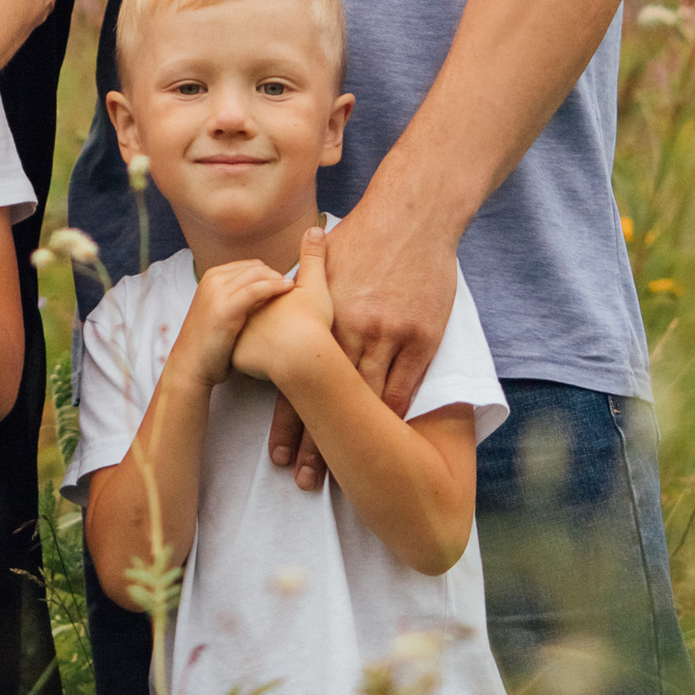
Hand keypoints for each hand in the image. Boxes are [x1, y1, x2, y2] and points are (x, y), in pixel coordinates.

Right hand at [171, 252, 298, 392]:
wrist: (190, 366)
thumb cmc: (209, 345)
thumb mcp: (219, 312)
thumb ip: (235, 299)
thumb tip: (263, 297)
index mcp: (212, 277)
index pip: (249, 266)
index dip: (270, 274)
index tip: (285, 286)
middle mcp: (213, 280)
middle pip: (255, 267)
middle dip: (276, 275)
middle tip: (292, 290)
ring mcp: (218, 292)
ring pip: (257, 274)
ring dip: (278, 279)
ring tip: (294, 290)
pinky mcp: (225, 308)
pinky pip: (256, 290)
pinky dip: (275, 287)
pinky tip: (289, 290)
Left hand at [231, 227, 338, 395]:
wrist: (301, 358)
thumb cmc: (310, 321)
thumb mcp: (313, 285)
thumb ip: (313, 258)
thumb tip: (317, 228)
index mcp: (253, 293)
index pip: (259, 289)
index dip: (277, 296)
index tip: (293, 309)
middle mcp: (239, 310)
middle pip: (248, 310)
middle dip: (259, 314)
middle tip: (285, 327)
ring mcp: (235, 334)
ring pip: (243, 333)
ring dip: (254, 336)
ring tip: (278, 343)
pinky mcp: (236, 358)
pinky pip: (242, 356)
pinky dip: (252, 356)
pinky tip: (269, 359)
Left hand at [266, 186, 459, 489]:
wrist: (413, 213)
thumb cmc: (365, 234)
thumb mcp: (323, 263)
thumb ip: (299, 294)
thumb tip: (271, 308)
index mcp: (325, 316)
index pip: (302, 381)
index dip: (290, 421)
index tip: (277, 455)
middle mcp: (354, 330)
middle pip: (331, 400)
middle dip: (316, 444)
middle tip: (301, 480)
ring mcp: (391, 334)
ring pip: (368, 401)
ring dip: (355, 442)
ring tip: (340, 476)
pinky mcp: (423, 336)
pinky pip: (408, 386)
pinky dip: (394, 418)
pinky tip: (385, 446)